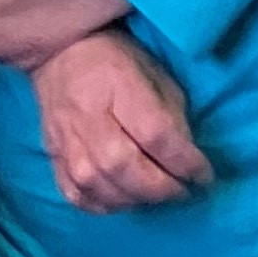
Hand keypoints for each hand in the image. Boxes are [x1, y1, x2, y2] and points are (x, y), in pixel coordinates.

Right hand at [30, 31, 206, 211]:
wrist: (57, 51)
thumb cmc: (116, 60)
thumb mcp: (156, 75)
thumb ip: (173, 118)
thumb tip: (185, 160)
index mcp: (118, 86)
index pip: (157, 136)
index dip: (186, 162)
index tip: (205, 175)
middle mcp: (88, 117)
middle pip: (127, 168)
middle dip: (164, 188)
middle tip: (183, 190)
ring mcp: (65, 140)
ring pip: (102, 187)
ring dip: (137, 199)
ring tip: (155, 194)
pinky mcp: (52, 155)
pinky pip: (77, 195)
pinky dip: (103, 204)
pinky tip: (122, 197)